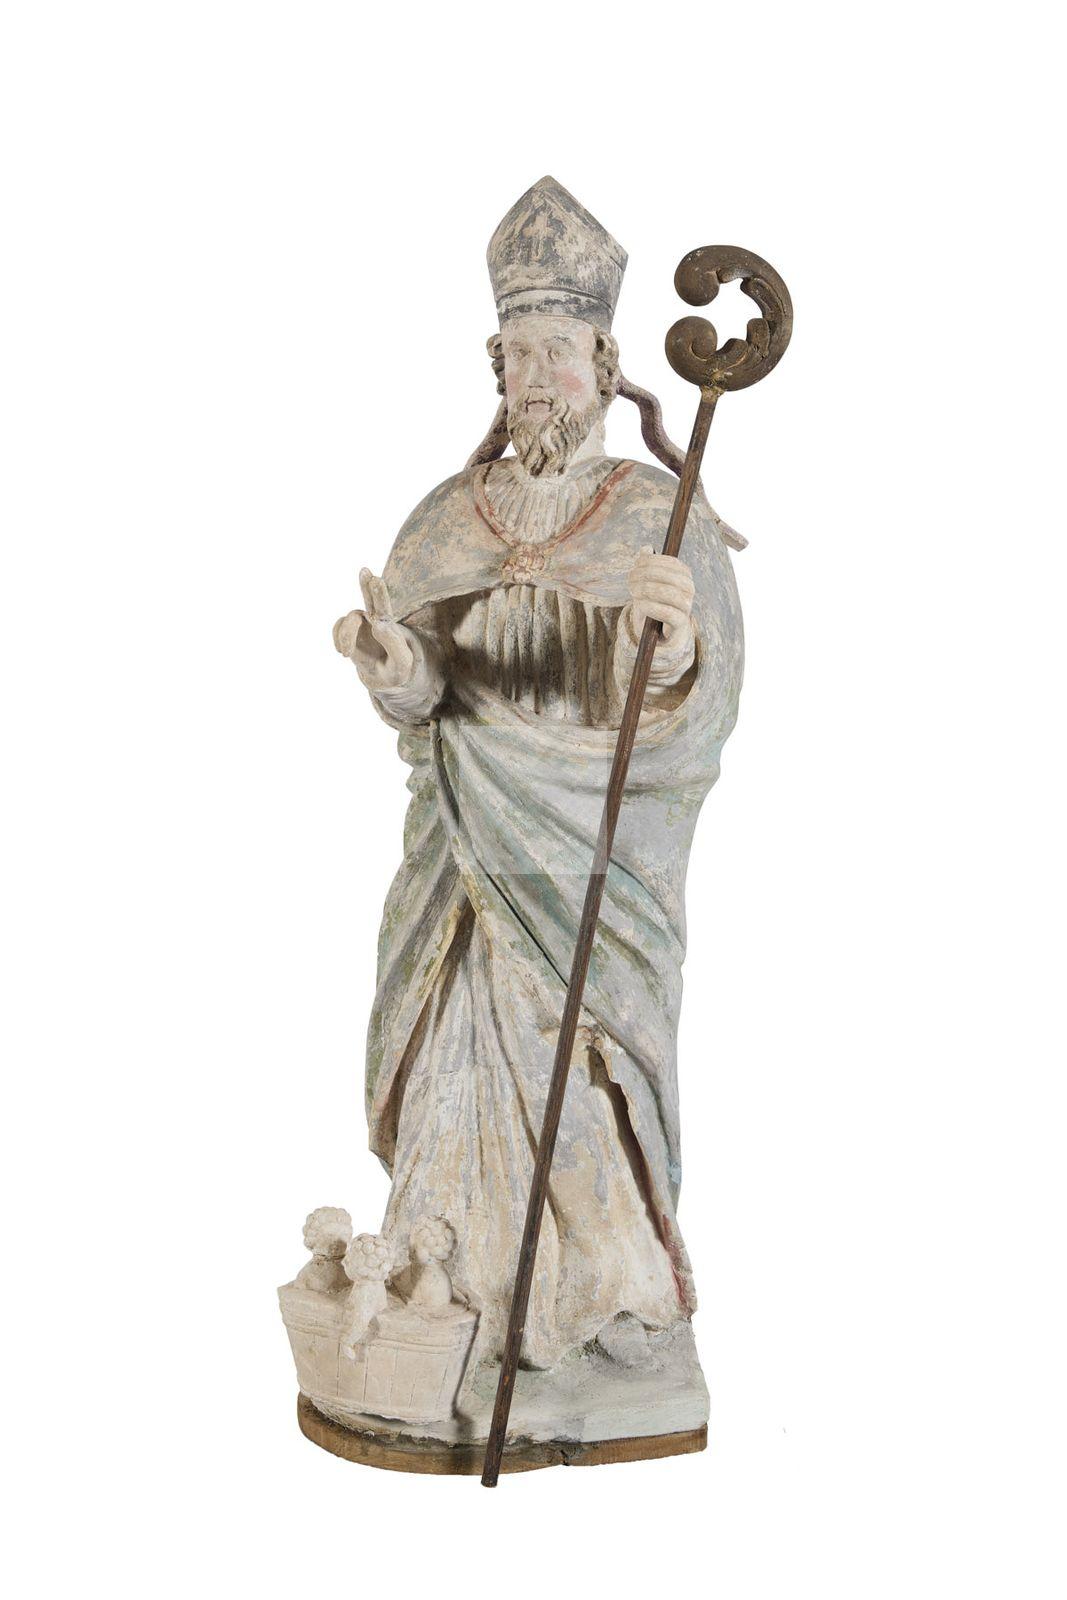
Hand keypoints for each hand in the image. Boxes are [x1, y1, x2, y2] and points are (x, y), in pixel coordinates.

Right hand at [333, 569, 414, 690]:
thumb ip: (394, 643)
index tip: (376, 580)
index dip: (379, 594)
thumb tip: (377, 624)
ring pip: (349, 619)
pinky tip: (344, 653)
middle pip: (370, 599)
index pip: (385, 608)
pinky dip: (338, 641)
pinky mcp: (349, 632)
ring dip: (345, 636)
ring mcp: (361, 625)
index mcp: (391, 626)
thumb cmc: (397, 669)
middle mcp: (376, 620)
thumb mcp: (402, 662)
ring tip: (346, 654)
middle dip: (367, 586)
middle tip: (365, 571)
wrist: (385, 678)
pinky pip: (338, 628)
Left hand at [628, 547, 694, 642]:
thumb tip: (646, 548)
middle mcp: (689, 589)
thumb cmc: (653, 602)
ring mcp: (687, 606)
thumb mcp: (648, 582)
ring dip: (647, 590)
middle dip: (646, 575)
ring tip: (633, 593)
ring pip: (669, 593)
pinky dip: (652, 607)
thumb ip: (647, 565)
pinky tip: (641, 605)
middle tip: (630, 580)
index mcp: (684, 575)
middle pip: (670, 576)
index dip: (651, 561)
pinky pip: (669, 613)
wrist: (658, 633)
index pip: (671, 563)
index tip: (634, 566)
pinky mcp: (681, 623)